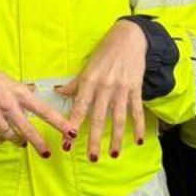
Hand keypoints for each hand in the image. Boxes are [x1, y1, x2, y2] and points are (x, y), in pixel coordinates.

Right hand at [0, 51, 70, 155]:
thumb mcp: (7, 78)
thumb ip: (21, 89)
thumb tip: (33, 92)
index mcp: (17, 92)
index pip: (44, 110)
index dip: (59, 123)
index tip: (71, 132)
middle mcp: (7, 105)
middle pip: (28, 129)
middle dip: (39, 143)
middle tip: (47, 153)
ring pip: (10, 137)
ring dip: (16, 141)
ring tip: (19, 141)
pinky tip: (0, 136)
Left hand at [56, 20, 147, 161]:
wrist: (129, 38)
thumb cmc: (105, 53)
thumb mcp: (87, 67)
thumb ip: (74, 84)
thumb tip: (57, 92)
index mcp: (89, 82)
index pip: (79, 108)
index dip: (72, 126)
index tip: (67, 143)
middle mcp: (104, 87)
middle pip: (98, 118)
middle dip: (94, 139)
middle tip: (91, 157)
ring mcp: (121, 89)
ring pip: (118, 118)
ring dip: (116, 138)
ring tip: (113, 154)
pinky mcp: (136, 89)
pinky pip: (136, 111)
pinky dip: (138, 127)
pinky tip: (138, 141)